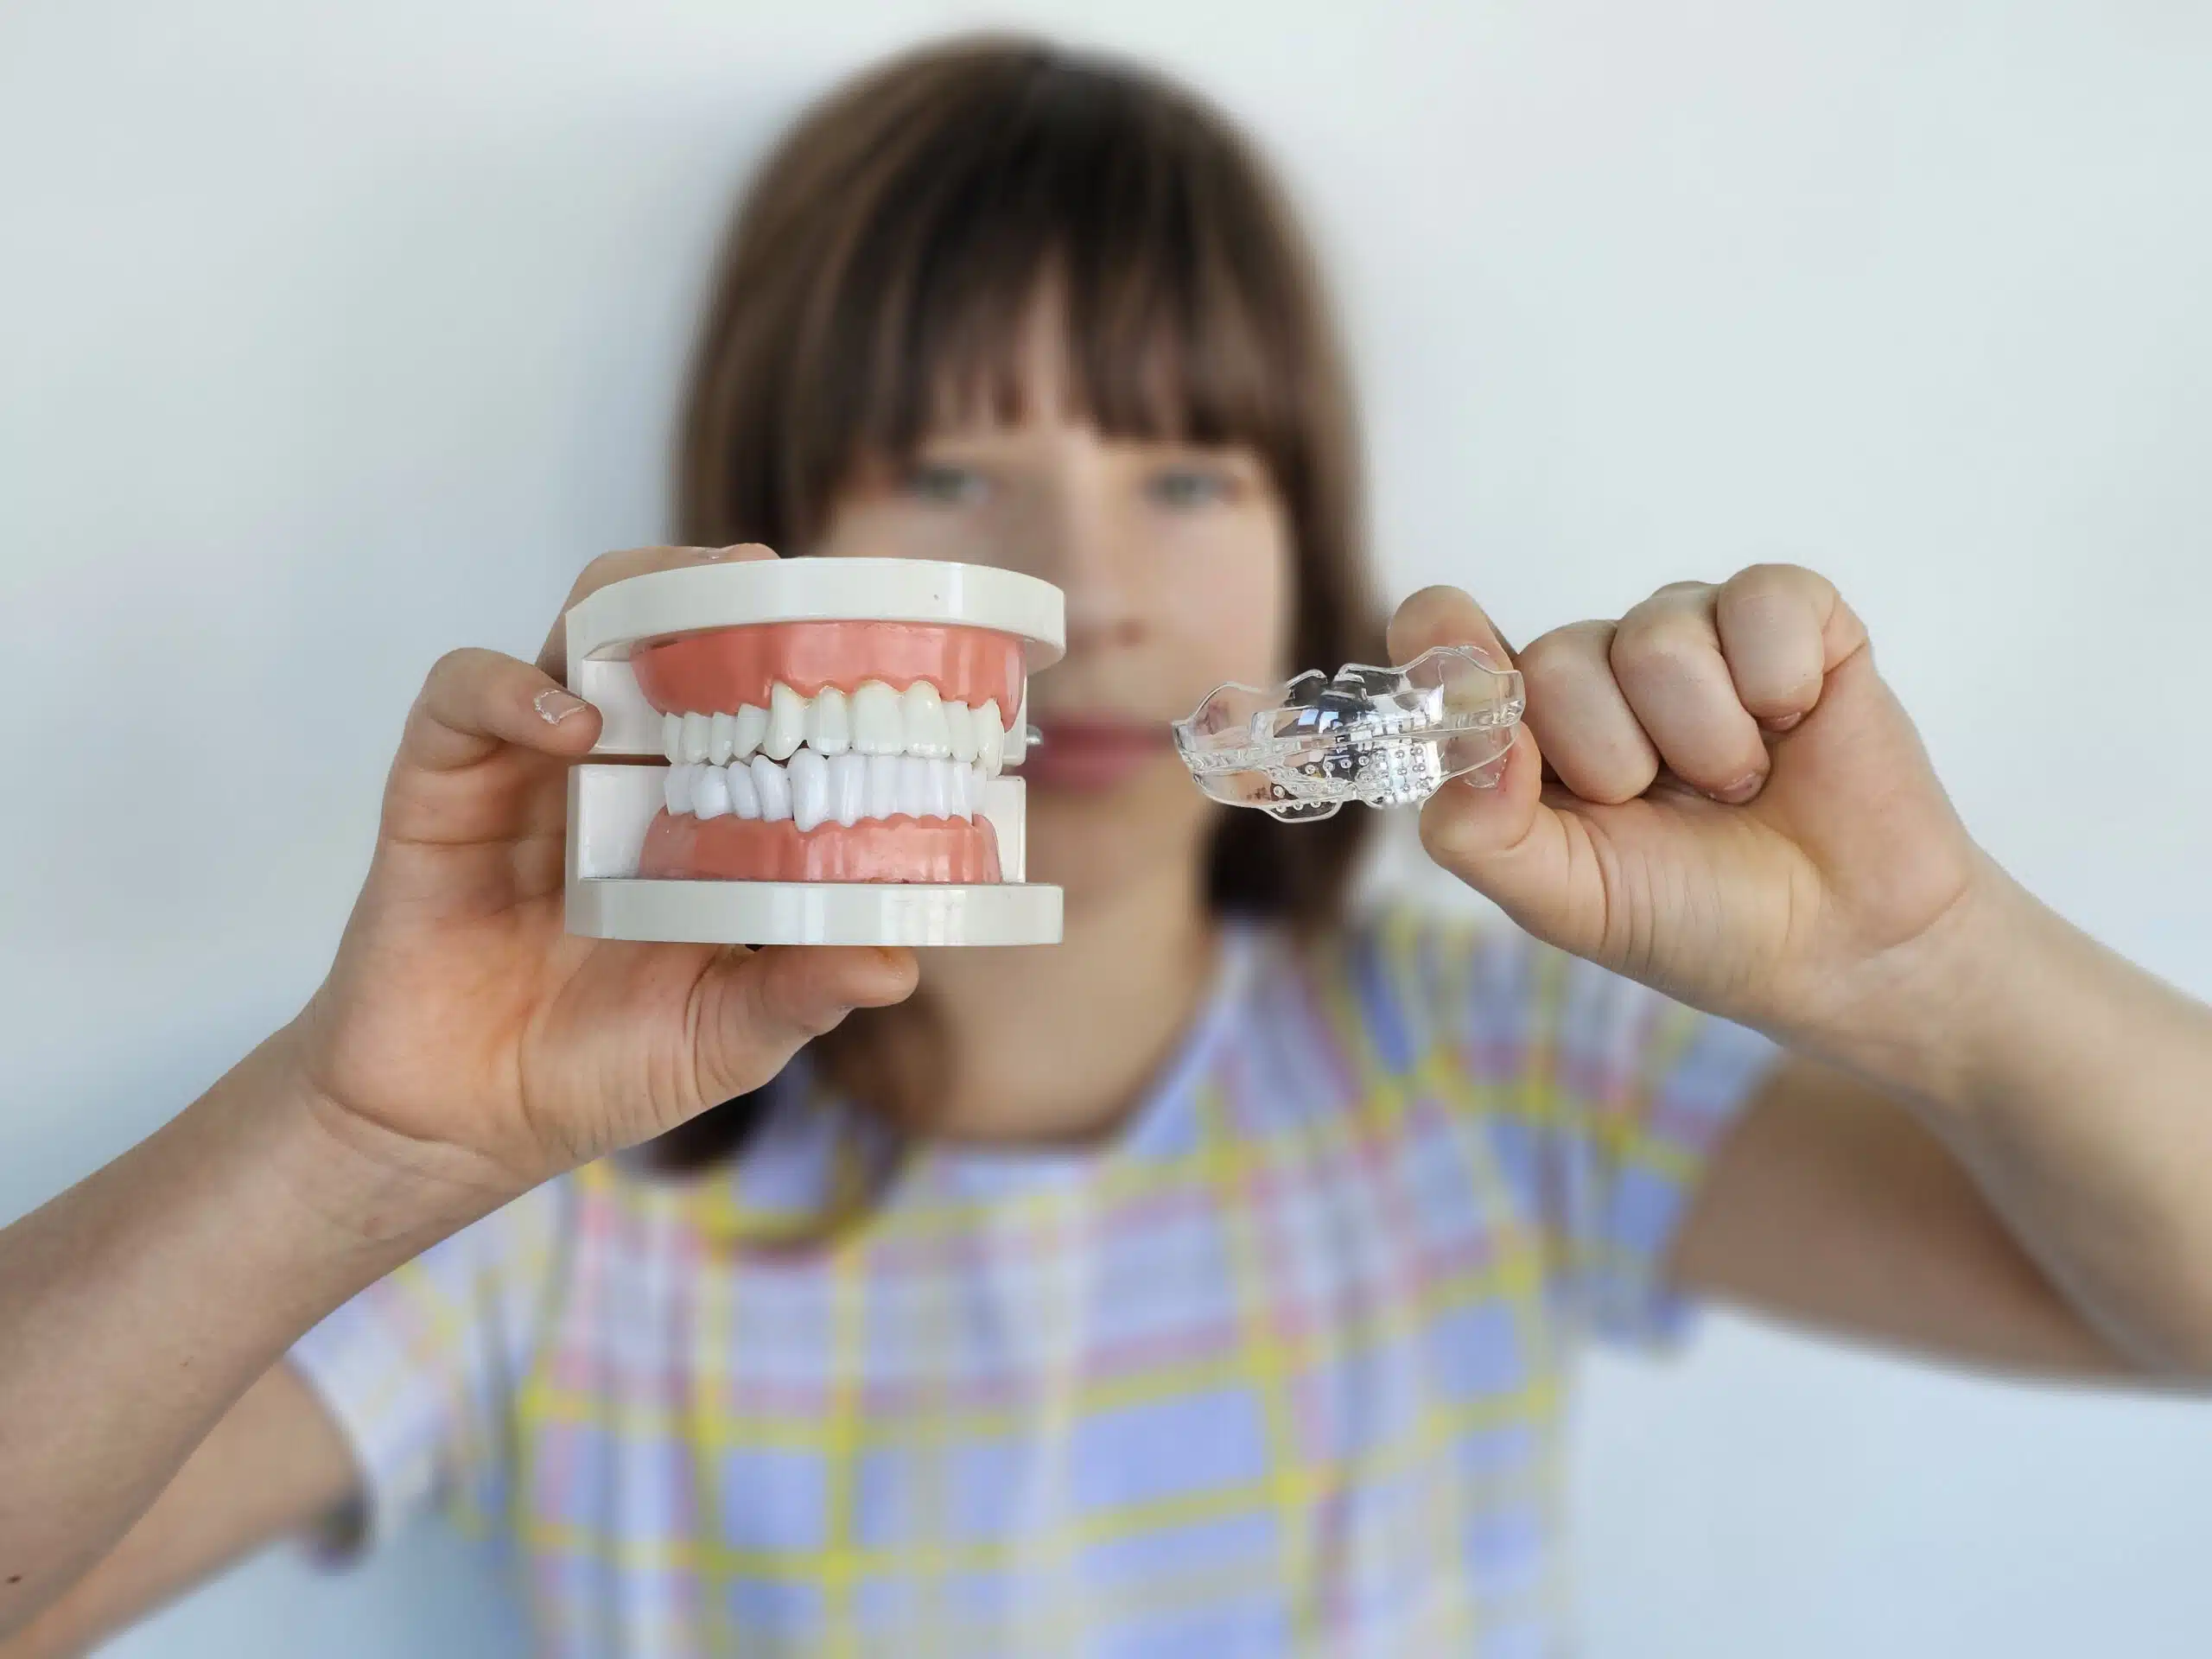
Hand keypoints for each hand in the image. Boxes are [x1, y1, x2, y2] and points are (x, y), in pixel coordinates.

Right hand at [288, 545, 916, 1203]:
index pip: (756, 694)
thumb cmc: (596, 1071)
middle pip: (670, 628)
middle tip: (776, 586)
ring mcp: (530, 767)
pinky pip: (465, 696)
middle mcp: (621, 770)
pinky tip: (573, 726)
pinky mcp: (441, 787)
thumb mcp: (722, 1038)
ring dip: (633, 604)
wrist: (455, 1129)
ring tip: (690, 627)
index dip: (802, 651)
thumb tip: (897, 967)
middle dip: (721, 590)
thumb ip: (798, 996)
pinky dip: (515, 690)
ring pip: (577, 627)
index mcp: (698, 813)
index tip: (864, 633)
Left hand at [1391, 566, 2001, 1053]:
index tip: (1468, 680)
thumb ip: (1481, 830)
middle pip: (1556, 658)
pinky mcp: (1791, 615)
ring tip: (1738, 784)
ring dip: (1707, 742)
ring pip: (1657, 638)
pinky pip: (1761, 601)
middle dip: (1618, 760)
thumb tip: (1466, 740)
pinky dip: (1781, 683)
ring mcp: (1693, 633)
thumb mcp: (1567, 899)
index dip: (1448, 652)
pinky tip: (1796, 724)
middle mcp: (1599, 665)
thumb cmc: (1697, 917)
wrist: (1845, 945)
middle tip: (1670, 806)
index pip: (1445, 640)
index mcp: (1525, 726)